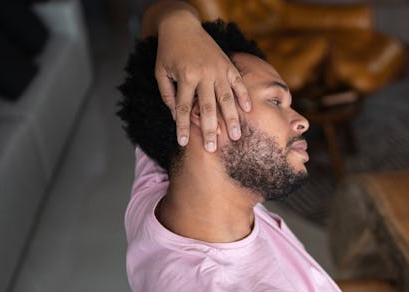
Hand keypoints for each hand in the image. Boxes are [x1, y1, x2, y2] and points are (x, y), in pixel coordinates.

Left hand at [153, 5, 250, 150]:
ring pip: (226, 98)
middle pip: (208, 108)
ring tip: (236, 136)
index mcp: (185, 76)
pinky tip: (247, 110)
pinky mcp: (228, 64)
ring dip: (232, 119)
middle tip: (213, 149)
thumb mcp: (160, 72)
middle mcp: (203, 74)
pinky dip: (243, 96)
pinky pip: (238, 83)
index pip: (182, 108)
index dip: (182, 126)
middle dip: (210, 130)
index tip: (183, 143)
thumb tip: (175, 116)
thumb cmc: (168, 52)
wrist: (181, 26)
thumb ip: (167, 94)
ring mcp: (218, 69)